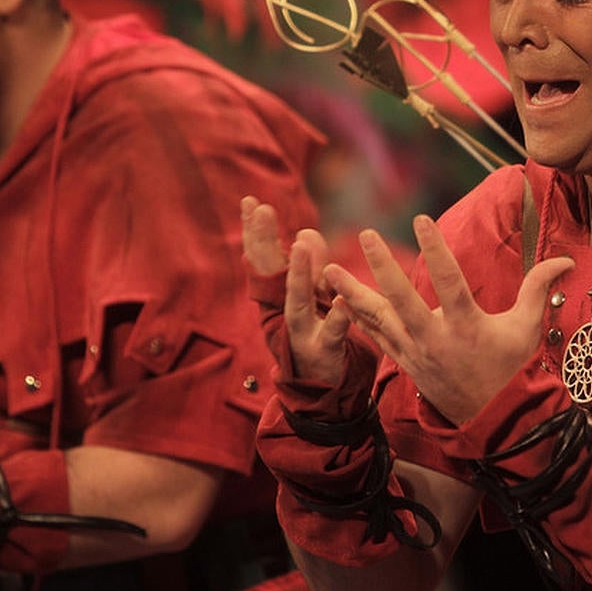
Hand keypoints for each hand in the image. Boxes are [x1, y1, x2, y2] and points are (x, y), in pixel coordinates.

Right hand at [241, 196, 373, 393]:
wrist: (322, 389)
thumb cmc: (316, 335)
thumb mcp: (311, 298)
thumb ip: (311, 266)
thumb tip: (306, 232)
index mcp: (280, 297)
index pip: (264, 259)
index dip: (256, 232)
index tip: (250, 201)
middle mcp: (284, 311)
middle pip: (271, 274)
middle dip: (266, 242)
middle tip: (261, 210)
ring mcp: (302, 332)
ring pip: (297, 302)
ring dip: (300, 274)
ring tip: (303, 246)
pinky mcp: (325, 350)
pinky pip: (331, 332)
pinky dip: (335, 317)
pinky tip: (341, 301)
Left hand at [326, 214, 573, 425]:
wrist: (492, 421)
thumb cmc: (511, 369)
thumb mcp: (526, 328)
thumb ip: (539, 288)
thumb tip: (564, 259)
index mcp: (467, 327)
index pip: (448, 281)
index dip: (435, 250)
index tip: (420, 219)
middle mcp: (435, 339)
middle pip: (401, 299)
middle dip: (381, 265)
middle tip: (365, 234)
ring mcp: (415, 353)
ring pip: (378, 318)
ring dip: (352, 292)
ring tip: (326, 269)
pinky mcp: (405, 363)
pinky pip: (375, 338)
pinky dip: (356, 319)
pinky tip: (338, 301)